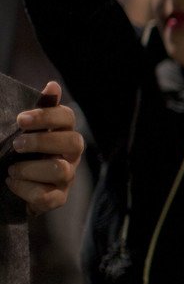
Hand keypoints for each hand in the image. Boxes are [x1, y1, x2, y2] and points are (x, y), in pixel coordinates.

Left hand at [5, 82, 83, 215]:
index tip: (20, 120)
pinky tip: (11, 183)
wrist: (11, 186)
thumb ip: (40, 109)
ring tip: (11, 170)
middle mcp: (71, 155)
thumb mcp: (27, 130)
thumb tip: (52, 84)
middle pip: (73, 142)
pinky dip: (25, 189)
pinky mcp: (58, 198)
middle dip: (42, 142)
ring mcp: (67, 178)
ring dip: (31, 168)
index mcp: (63, 133)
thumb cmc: (21, 153)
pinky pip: (48, 196)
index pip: (67, 118)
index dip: (46, 116)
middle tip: (16, 144)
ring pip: (60, 170)